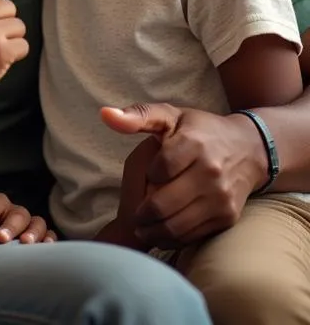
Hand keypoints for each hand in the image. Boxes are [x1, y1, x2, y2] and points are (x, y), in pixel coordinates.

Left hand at [0, 191, 54, 244]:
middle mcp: (12, 210)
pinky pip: (49, 236)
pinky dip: (50, 241)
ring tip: (25, 244)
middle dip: (9, 227)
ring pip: (37, 223)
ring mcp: (26, 223)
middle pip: (17, 214)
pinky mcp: (35, 236)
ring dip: (33, 233)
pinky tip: (46, 251)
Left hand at [101, 103, 265, 246]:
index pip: (159, 169)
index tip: (148, 174)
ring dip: (154, 230)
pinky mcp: (228, 216)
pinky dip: (174, 238)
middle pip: (164, 203)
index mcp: (194, 143)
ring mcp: (221, 197)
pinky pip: (194, 235)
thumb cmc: (199, 130)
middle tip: (133, 215)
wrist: (248, 149)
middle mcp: (210, 172)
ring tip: (142, 227)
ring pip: (178, 225)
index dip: (148, 174)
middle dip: (142, 213)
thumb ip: (137, 115)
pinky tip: (162, 231)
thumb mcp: (170, 115)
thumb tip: (105, 115)